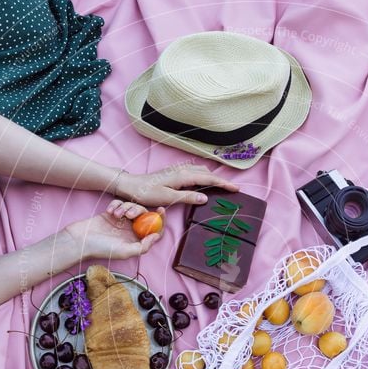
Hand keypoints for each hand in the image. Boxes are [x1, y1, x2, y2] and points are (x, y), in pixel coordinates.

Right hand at [64, 202, 161, 260]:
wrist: (80, 240)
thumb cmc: (101, 249)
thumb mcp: (125, 251)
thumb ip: (143, 246)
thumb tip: (157, 236)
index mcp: (136, 241)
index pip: (155, 230)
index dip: (161, 221)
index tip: (161, 210)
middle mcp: (130, 231)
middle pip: (145, 216)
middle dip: (140, 211)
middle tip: (131, 213)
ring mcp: (121, 221)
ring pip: (132, 207)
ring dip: (126, 207)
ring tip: (116, 214)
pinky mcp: (111, 213)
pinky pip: (119, 203)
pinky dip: (116, 204)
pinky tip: (109, 211)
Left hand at [119, 163, 238, 206]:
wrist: (131, 186)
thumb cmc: (147, 193)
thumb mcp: (168, 198)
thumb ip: (188, 197)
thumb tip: (205, 198)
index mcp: (183, 176)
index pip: (209, 179)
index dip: (223, 184)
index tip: (236, 189)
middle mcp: (182, 170)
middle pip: (207, 174)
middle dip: (220, 181)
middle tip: (231, 189)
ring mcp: (178, 170)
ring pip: (200, 172)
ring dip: (211, 178)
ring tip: (220, 187)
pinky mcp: (174, 173)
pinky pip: (194, 173)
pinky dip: (203, 177)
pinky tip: (202, 184)